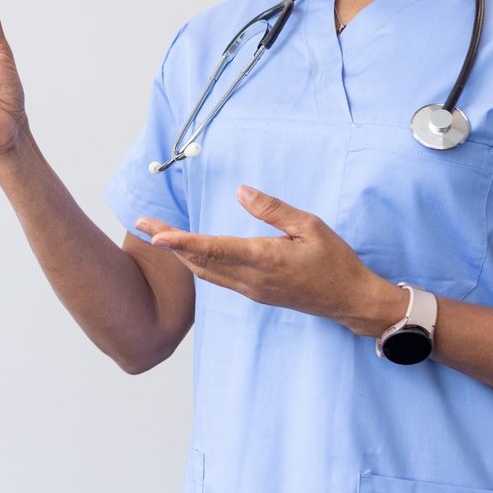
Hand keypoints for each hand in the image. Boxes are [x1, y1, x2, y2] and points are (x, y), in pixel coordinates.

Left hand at [138, 185, 402, 333]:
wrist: (350, 301)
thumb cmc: (335, 261)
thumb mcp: (310, 226)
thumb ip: (272, 209)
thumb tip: (241, 192)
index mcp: (263, 259)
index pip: (213, 249)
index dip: (180, 241)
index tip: (154, 236)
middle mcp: (251, 279)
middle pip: (198, 261)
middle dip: (168, 243)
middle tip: (142, 223)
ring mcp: (251, 290)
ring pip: (204, 272)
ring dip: (179, 253)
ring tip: (157, 234)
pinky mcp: (255, 294)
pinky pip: (217, 279)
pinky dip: (198, 263)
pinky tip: (189, 252)